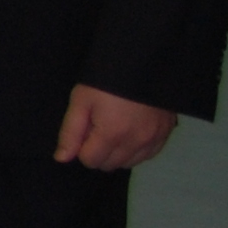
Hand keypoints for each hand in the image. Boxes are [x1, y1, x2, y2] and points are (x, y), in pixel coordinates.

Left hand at [55, 84, 178, 170]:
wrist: (142, 62)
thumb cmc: (105, 81)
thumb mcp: (81, 101)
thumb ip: (70, 132)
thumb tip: (62, 159)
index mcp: (112, 134)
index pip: (90, 160)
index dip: (81, 147)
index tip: (85, 129)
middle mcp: (136, 142)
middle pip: (109, 165)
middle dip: (98, 151)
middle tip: (97, 127)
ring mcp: (154, 139)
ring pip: (128, 163)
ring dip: (117, 153)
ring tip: (114, 128)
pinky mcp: (166, 134)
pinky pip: (148, 155)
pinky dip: (136, 150)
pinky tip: (130, 133)